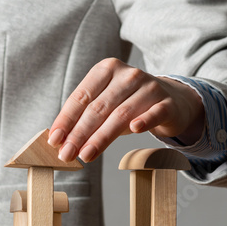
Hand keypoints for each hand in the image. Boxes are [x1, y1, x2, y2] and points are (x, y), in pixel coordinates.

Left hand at [48, 58, 204, 162]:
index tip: (54, 140)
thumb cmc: (130, 104)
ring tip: (86, 155)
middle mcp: (128, 75)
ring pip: (121, 114)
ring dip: (101, 137)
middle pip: (98, 107)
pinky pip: (154, 113)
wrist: (172, 100)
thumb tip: (59, 141)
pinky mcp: (167, 103)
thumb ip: (85, 118)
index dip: (66, 119)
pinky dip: (144, 120)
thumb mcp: (106, 105)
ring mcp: (149, 87)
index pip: (81, 96)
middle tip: (67, 154)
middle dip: (79, 133)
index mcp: (106, 70)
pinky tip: (134, 130)